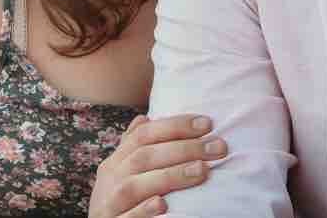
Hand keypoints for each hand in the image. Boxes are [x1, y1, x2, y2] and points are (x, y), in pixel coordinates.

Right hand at [88, 114, 227, 217]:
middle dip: (183, 149)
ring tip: (202, 170)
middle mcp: (110, 179)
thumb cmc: (118, 198)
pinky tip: (163, 205)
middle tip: (218, 147)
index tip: (207, 123)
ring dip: (170, 176)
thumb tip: (144, 117)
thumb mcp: (121, 171)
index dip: (174, 126)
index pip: (144, 135)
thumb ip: (133, 147)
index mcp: (115, 161)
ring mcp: (109, 203)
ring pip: (135, 186)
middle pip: (144, 157)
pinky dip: (143, 211)